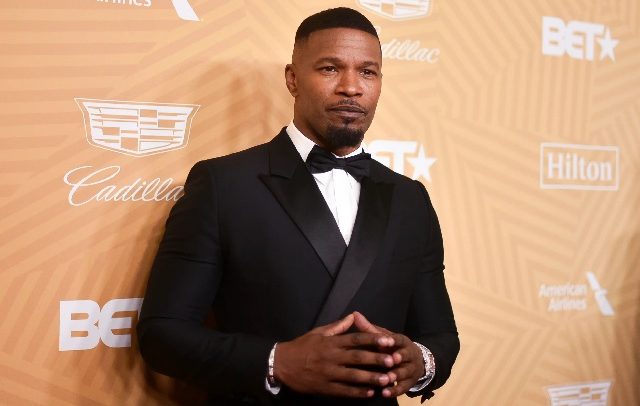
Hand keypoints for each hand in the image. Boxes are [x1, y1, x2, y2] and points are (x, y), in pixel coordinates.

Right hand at [274, 313, 396, 397]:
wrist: (282, 364)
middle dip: (376, 359)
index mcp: (331, 342)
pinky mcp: (324, 387)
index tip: (388, 340)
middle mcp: (331, 357)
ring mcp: (328, 373)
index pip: (355, 339)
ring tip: (386, 379)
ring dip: (370, 378)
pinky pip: (343, 391)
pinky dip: (357, 392)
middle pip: (357, 357)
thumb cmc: (302, 346)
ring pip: (353, 376)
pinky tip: (369, 392)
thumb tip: (353, 316)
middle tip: (392, 361)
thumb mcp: (318, 332)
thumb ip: (337, 326)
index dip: (373, 339)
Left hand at [353, 311, 424, 397]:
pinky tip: (385, 393)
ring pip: (405, 372)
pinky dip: (394, 390)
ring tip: (388, 378)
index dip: (394, 340)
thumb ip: (370, 329)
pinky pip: (402, 387)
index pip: (399, 339)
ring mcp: (410, 369)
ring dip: (397, 375)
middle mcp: (408, 354)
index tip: (389, 341)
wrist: (414, 362)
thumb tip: (354, 314)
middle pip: (405, 355)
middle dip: (399, 357)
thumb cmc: (393, 347)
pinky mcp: (408, 383)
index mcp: (401, 341)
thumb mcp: (384, 337)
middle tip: (392, 360)